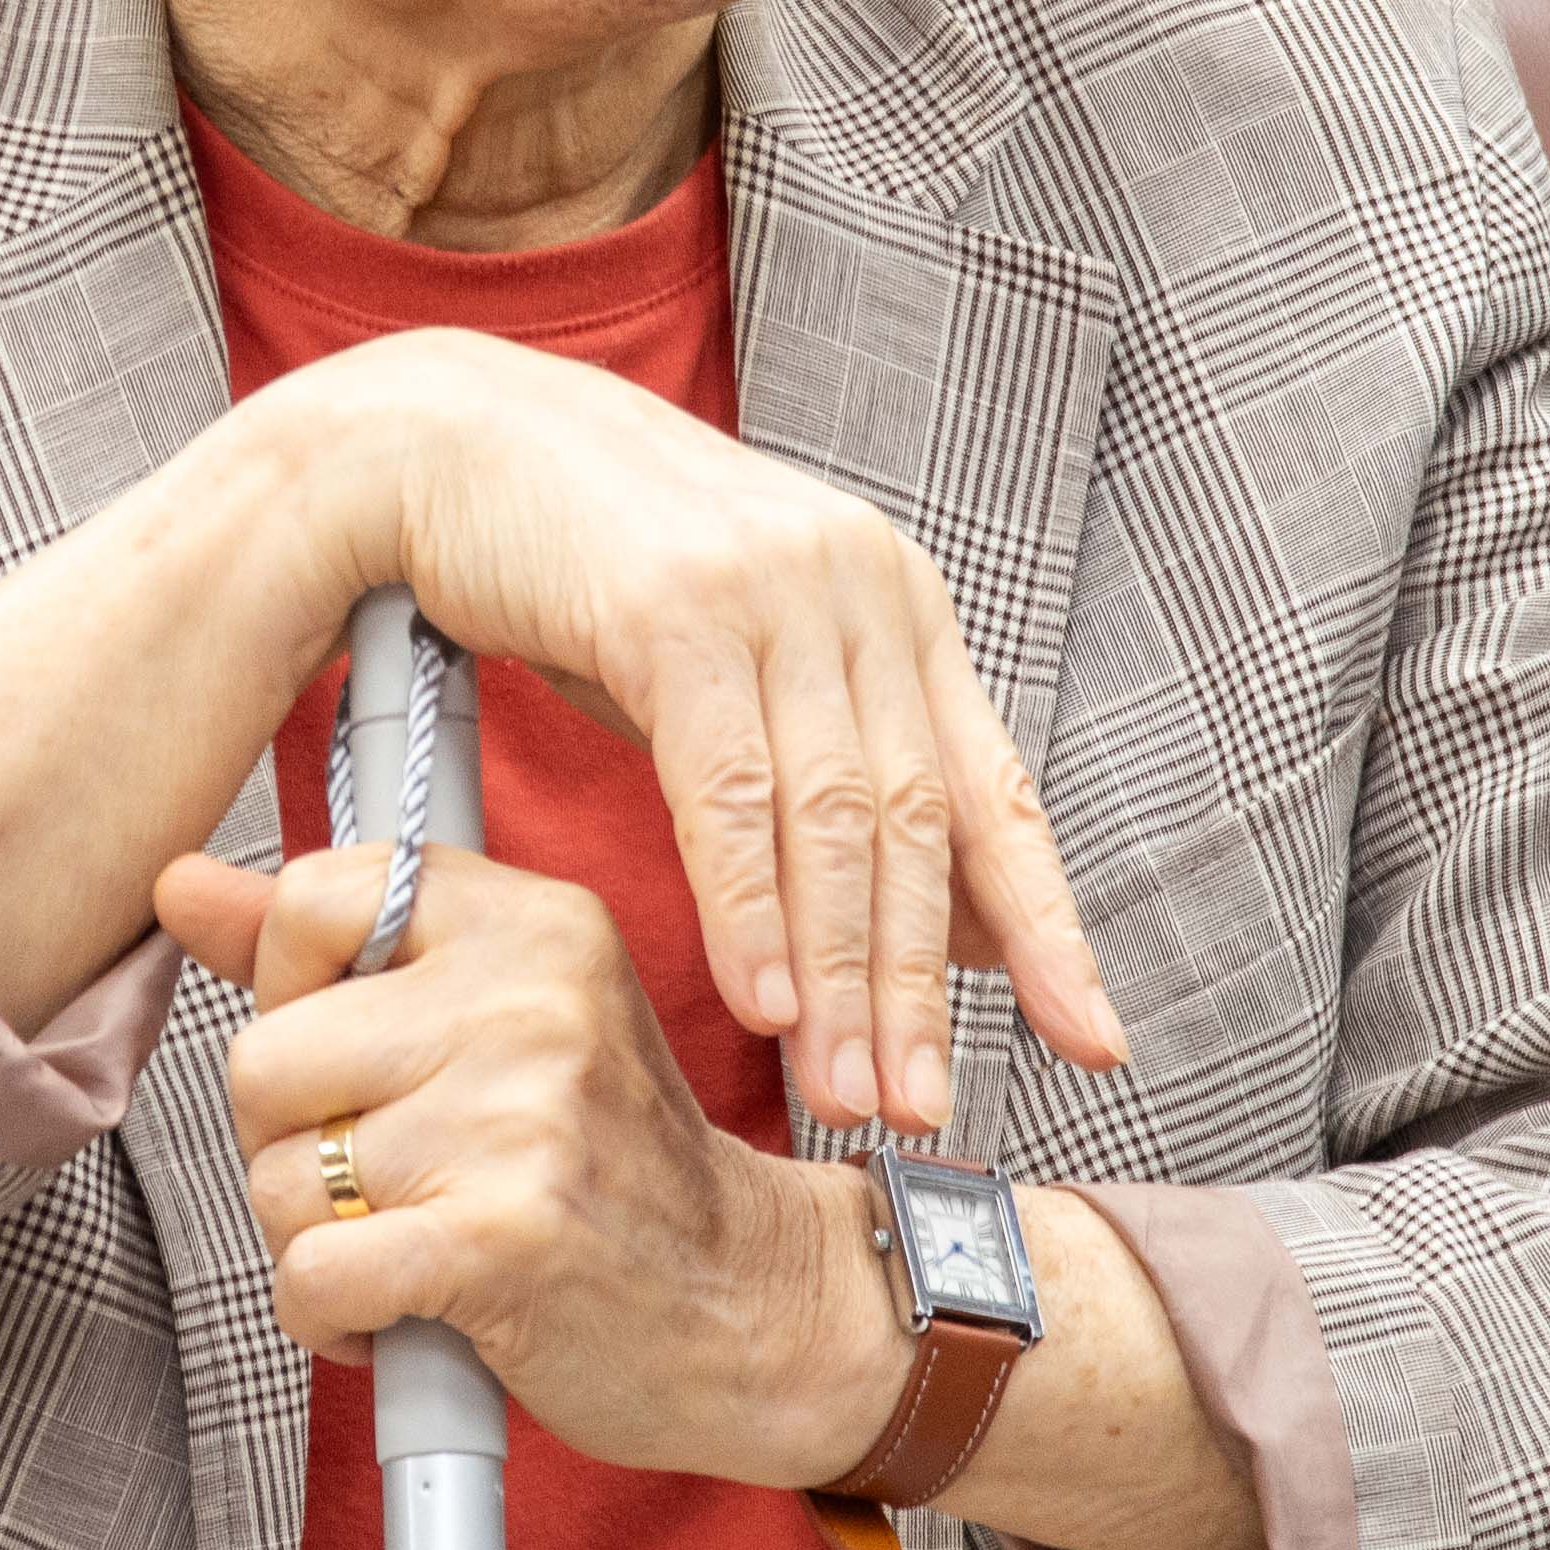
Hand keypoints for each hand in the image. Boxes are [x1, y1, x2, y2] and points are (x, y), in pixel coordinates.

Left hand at [181, 841, 893, 1487]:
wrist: (753, 1308)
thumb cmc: (611, 1169)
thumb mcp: (497, 1019)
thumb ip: (335, 952)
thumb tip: (178, 884)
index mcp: (534, 924)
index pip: (310, 899)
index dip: (289, 997)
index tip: (354, 1057)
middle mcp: (532, 1001)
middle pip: (264, 1059)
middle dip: (291, 1144)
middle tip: (386, 1178)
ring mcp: (522, 1119)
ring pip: (280, 1179)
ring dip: (316, 1243)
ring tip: (413, 1243)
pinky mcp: (503, 1241)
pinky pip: (310, 1276)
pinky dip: (330, 1320)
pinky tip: (403, 1313)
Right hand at [293, 331, 1119, 1134]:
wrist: (455, 440)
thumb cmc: (593, 570)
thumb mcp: (745, 672)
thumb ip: (839, 777)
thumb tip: (956, 931)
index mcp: (897, 603)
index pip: (997, 788)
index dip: (1050, 926)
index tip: (1094, 1043)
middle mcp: (860, 585)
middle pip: (922, 822)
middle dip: (926, 987)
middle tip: (924, 1109)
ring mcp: (774, 589)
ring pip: (840, 817)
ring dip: (846, 973)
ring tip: (847, 1091)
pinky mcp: (674, 605)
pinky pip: (730, 787)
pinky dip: (752, 906)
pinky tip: (762, 998)